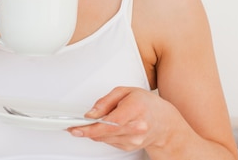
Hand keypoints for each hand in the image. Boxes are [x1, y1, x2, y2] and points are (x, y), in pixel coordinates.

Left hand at [68, 87, 182, 151]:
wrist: (164, 122)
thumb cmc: (146, 103)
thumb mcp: (125, 91)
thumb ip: (105, 101)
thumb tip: (91, 113)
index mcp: (136, 109)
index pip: (111, 123)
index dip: (91, 127)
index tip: (77, 128)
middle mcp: (137, 128)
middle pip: (106, 133)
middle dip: (87, 130)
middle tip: (73, 127)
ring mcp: (134, 140)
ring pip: (105, 139)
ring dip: (94, 132)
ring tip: (88, 124)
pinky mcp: (130, 146)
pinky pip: (110, 141)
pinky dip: (103, 135)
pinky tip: (105, 127)